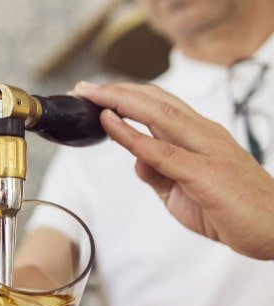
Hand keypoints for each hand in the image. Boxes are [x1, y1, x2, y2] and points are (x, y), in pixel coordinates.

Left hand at [73, 81, 273, 259]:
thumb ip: (158, 173)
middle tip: (83, 86)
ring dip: (120, 102)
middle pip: (154, 102)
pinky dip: (133, 135)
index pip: (159, 104)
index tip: (95, 92)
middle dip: (116, 91)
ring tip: (91, 94)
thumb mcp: (182, 191)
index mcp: (200, 136)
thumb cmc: (233, 209)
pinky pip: (162, 150)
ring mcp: (206, 151)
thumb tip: (135, 159)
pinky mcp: (205, 174)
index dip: (126, 95)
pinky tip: (111, 123)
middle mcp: (204, 135)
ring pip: (158, 115)